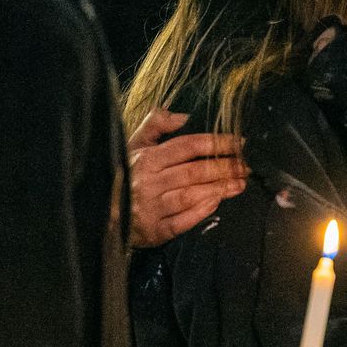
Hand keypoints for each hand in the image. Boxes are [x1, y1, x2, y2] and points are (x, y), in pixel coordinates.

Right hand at [128, 110, 248, 246]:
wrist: (99, 211)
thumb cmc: (123, 174)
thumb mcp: (133, 145)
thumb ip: (155, 125)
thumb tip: (183, 116)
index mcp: (146, 158)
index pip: (188, 146)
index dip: (216, 143)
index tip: (239, 143)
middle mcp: (149, 182)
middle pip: (195, 171)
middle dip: (225, 167)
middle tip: (247, 166)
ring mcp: (151, 208)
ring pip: (191, 195)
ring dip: (219, 189)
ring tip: (240, 184)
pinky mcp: (154, 231)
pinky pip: (182, 221)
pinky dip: (201, 212)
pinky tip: (217, 203)